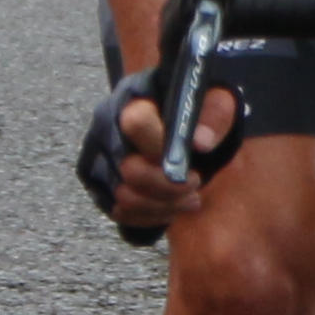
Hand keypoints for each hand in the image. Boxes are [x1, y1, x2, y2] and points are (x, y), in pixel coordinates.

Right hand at [76, 68, 245, 238]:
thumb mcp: (215, 102)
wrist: (178, 125)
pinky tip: (172, 206)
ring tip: (191, 199)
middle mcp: (106, 126)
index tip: (190, 163)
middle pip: (128, 169)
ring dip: (164, 206)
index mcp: (132, 97)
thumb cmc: (195, 111)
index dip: (164, 149)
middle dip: (169, 186)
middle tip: (195, 184)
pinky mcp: (99, 185)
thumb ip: (213, 116)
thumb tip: (201, 142)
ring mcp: (98, 158)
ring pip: (124, 198)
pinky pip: (121, 213)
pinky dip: (151, 216)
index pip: (136, 123)